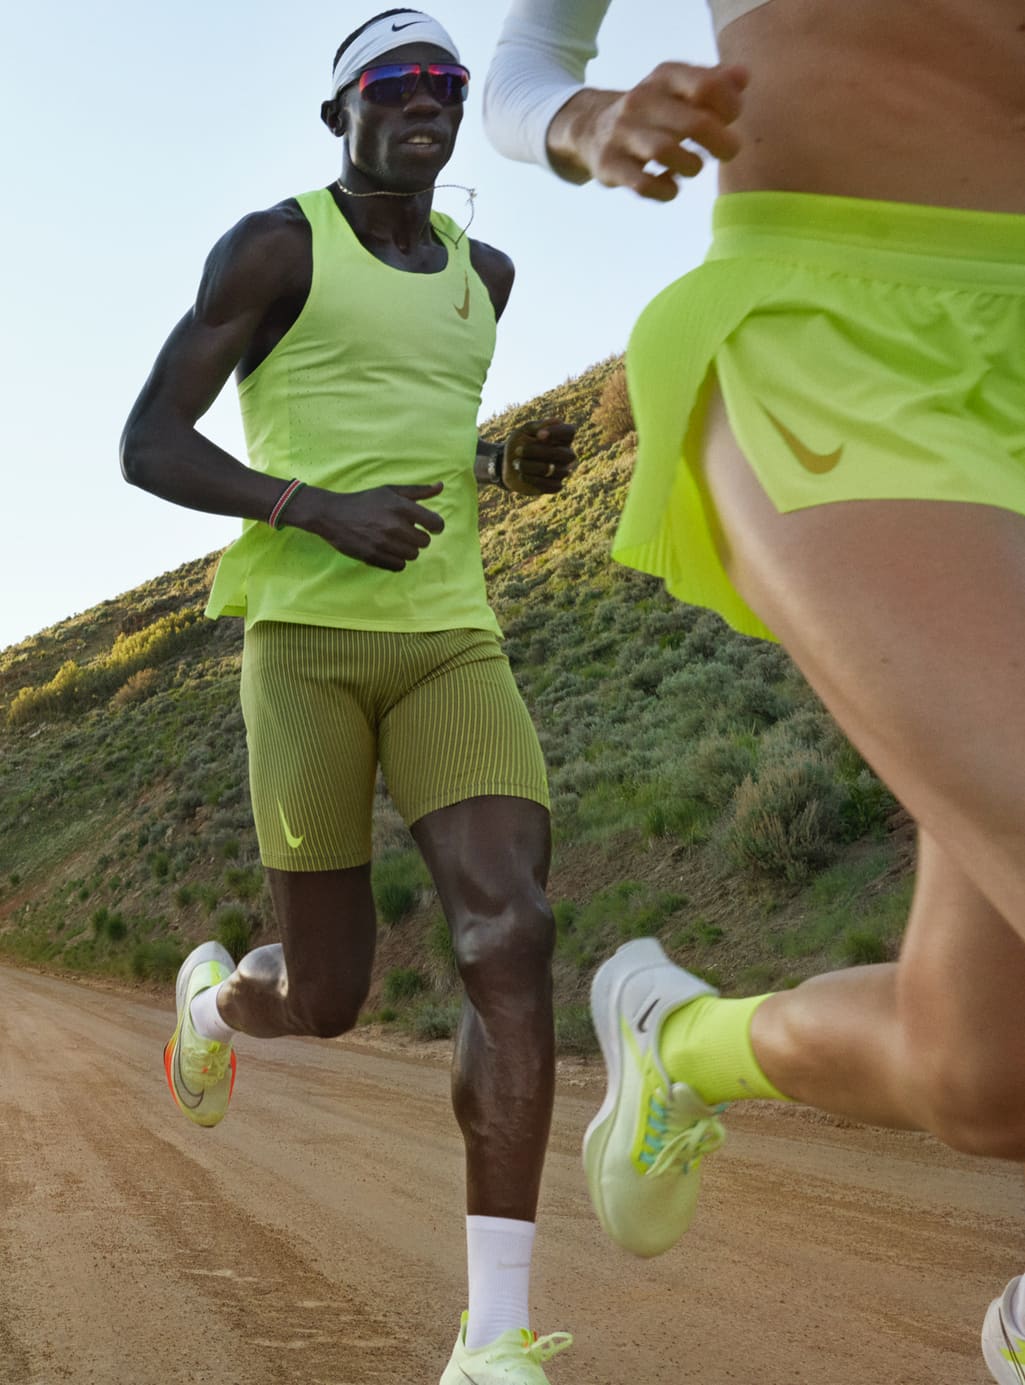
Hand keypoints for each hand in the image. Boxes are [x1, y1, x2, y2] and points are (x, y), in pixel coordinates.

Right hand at [292, 483, 444, 570]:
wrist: (333, 514)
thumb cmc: (365, 501)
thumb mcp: (390, 491)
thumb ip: (418, 491)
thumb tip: (441, 486)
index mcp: (400, 506)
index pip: (434, 523)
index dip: (436, 526)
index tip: (430, 527)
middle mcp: (394, 525)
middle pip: (424, 542)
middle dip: (418, 538)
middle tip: (406, 532)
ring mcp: (383, 542)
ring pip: (413, 556)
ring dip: (407, 550)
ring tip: (395, 541)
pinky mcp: (373, 556)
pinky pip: (399, 566)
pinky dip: (397, 561)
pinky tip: (388, 551)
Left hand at [503, 419, 576, 496]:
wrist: (509, 467)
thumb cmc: (518, 445)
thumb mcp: (523, 432)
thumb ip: (538, 426)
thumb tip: (557, 421)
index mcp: (561, 437)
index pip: (570, 432)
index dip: (557, 432)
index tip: (538, 434)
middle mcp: (566, 454)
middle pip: (564, 453)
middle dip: (538, 451)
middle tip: (518, 450)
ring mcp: (563, 471)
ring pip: (554, 470)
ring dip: (530, 466)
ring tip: (516, 463)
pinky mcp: (556, 485)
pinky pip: (552, 486)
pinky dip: (534, 480)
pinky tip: (522, 475)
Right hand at [552, 63, 748, 201]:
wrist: (592, 127)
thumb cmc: (653, 112)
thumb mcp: (680, 89)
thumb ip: (714, 82)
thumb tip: (743, 77)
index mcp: (664, 77)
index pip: (707, 86)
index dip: (729, 107)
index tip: (730, 119)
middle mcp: (641, 100)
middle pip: (693, 123)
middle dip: (721, 143)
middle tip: (728, 153)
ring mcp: (622, 133)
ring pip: (664, 152)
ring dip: (691, 166)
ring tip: (694, 167)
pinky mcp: (609, 165)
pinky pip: (642, 184)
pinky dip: (665, 190)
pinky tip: (671, 186)